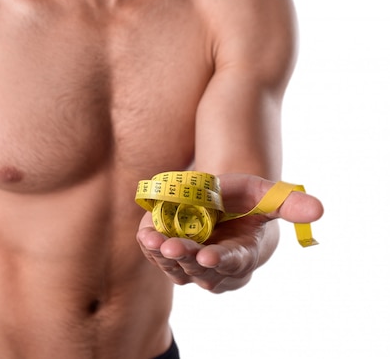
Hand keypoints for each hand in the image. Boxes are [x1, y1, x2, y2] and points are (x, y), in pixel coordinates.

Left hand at [136, 173, 322, 292]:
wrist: (220, 204)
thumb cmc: (245, 201)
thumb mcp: (266, 196)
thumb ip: (289, 204)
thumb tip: (319, 210)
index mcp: (242, 255)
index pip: (232, 263)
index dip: (221, 261)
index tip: (208, 257)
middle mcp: (215, 267)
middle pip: (199, 270)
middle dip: (185, 257)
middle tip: (172, 246)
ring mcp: (190, 265)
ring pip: (176, 269)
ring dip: (163, 255)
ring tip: (152, 239)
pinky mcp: (168, 256)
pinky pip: (157, 257)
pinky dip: (150, 247)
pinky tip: (145, 235)